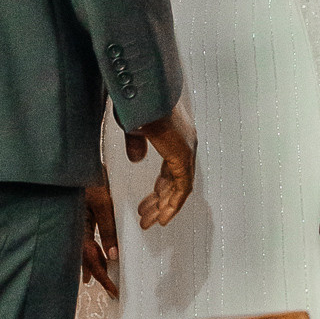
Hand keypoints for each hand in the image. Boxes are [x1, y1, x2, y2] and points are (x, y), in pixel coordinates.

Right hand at [82, 179, 120, 294]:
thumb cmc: (83, 176)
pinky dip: (91, 251)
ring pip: (83, 251)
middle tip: (111, 290)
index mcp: (78, 228)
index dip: (102, 276)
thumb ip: (107, 228)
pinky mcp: (76, 216)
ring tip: (102, 278)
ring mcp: (73, 223)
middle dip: (98, 275)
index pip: (91, 260)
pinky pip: (83, 239)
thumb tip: (113, 254)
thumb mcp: (101, 202)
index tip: (112, 289)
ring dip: (94, 265)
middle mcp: (73, 228)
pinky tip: (95, 255)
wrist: (72, 160)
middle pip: (86, 259)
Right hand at [125, 107, 196, 231]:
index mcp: (174, 136)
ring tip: (150, 223)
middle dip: (159, 201)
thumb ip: (136, 144)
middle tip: (147, 217)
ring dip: (164, 208)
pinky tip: (163, 218)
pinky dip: (173, 205)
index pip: (170, 170)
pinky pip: (182, 188)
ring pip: (178, 189)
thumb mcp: (133, 128)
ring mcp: (186, 150)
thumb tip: (137, 159)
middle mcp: (183, 144)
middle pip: (173, 182)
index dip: (159, 189)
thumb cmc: (138, 102)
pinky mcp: (183, 156)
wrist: (143, 94)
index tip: (148, 203)